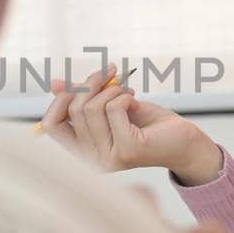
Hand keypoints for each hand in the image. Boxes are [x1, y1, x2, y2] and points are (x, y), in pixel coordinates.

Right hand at [39, 64, 221, 180]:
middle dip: (91, 83)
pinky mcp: (127, 150)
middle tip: (110, 73)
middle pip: (73, 109)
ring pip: (91, 108)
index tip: (77, 81)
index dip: (59, 99)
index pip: (50, 125)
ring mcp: (108, 158)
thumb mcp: (110, 105)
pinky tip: (134, 100)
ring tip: (126, 90)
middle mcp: (91, 159)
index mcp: (82, 151)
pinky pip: (113, 109)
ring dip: (111, 89)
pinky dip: (123, 96)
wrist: (183, 140)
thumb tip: (54, 83)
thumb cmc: (147, 124)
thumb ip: (83, 97)